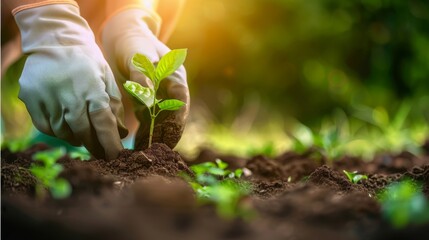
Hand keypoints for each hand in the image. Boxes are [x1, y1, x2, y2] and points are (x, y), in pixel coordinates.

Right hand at [14, 2, 127, 158]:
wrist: (55, 39)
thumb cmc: (88, 61)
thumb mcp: (107, 78)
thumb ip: (115, 106)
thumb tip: (122, 133)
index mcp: (92, 88)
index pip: (103, 123)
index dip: (110, 143)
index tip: (115, 157)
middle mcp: (69, 94)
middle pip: (83, 131)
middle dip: (94, 145)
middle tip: (101, 152)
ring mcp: (47, 96)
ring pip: (63, 132)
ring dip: (76, 138)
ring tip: (83, 136)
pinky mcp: (31, 97)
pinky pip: (45, 127)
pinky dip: (57, 132)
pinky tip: (66, 127)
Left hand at [102, 8, 189, 148]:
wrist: (123, 37)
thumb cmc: (133, 44)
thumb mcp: (138, 57)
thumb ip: (143, 77)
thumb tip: (148, 100)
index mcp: (175, 77)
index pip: (180, 102)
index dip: (177, 120)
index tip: (169, 135)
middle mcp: (170, 89)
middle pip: (173, 115)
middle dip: (167, 133)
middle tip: (157, 150)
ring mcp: (160, 96)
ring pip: (162, 120)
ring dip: (156, 135)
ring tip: (146, 151)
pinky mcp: (148, 101)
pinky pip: (149, 119)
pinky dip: (145, 131)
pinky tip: (138, 143)